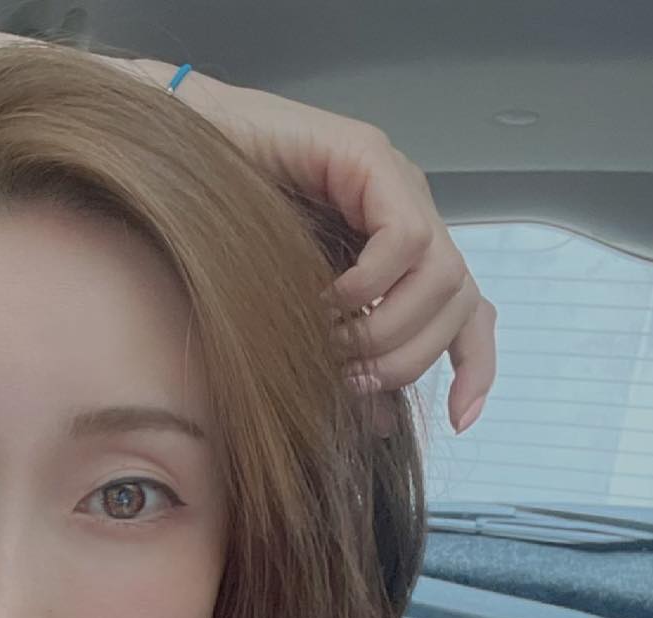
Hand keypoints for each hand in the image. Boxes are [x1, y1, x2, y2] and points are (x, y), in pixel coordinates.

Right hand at [131, 62, 495, 437]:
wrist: (179, 160)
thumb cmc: (224, 238)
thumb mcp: (295, 319)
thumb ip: (340, 362)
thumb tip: (379, 423)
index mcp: (402, 257)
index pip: (468, 312)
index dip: (473, 366)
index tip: (459, 419)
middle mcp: (410, 217)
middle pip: (461, 303)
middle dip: (409, 359)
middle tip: (348, 380)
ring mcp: (394, 185)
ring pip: (445, 275)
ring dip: (388, 329)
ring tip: (332, 344)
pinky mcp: (368, 158)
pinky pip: (403, 237)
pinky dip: (369, 284)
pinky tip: (326, 299)